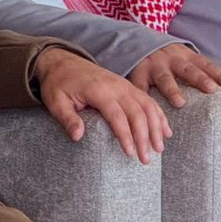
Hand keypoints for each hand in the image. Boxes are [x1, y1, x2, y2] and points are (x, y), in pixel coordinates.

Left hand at [35, 47, 170, 163]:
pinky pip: (149, 101)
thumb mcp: (55, 102)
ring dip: (156, 128)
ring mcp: (126, 86)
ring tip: (159, 148)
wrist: (64, 62)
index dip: (125, 136)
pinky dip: (159, 116)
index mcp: (100, 91)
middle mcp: (118, 87)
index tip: (129, 153)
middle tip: (145, 159)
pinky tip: (165, 130)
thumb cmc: (59, 84)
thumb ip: (68, 118)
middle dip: (145, 137)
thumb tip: (78, 137)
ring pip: (148, 106)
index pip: (117, 116)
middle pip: (138, 113)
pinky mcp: (129, 87)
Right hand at [129, 44, 220, 107]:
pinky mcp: (137, 73)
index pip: (207, 65)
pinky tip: (147, 107)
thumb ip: (199, 70)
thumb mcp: (183, 57)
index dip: (220, 74)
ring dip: (173, 90)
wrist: (136, 41)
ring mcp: (154, 66)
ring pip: (165, 79)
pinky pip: (140, 86)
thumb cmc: (167, 57)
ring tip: (181, 103)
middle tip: (212, 89)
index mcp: (187, 56)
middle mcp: (172, 59)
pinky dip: (142, 96)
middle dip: (201, 79)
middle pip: (189, 70)